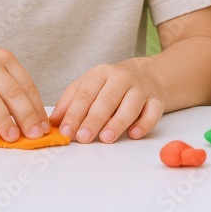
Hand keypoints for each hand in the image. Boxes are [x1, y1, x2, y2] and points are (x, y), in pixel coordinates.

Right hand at [0, 36, 48, 142]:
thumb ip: (10, 86)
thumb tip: (31, 117)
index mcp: (4, 59)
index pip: (26, 85)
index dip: (37, 107)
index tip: (44, 126)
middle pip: (12, 92)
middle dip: (26, 116)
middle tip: (34, 135)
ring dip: (3, 121)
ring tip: (12, 138)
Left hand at [49, 61, 163, 142]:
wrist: (147, 75)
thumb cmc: (111, 86)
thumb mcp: (88, 86)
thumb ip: (70, 102)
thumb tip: (54, 122)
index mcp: (101, 73)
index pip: (85, 93)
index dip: (74, 113)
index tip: (65, 131)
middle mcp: (122, 78)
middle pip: (107, 99)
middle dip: (93, 119)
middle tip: (83, 137)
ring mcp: (140, 89)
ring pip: (131, 104)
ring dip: (118, 121)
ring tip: (106, 137)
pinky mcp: (156, 100)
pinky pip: (153, 111)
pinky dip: (145, 123)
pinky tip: (134, 133)